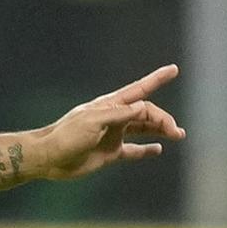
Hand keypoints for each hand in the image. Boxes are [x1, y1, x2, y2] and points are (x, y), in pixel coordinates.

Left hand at [40, 64, 185, 179]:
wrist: (48, 158)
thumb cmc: (66, 136)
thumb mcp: (93, 122)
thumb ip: (118, 114)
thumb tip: (144, 105)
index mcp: (108, 106)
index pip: (138, 90)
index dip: (156, 79)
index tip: (173, 69)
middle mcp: (113, 118)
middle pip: (146, 114)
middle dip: (163, 119)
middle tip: (176, 131)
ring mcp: (112, 135)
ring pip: (143, 129)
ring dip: (161, 131)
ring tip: (178, 135)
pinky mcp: (109, 153)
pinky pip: (133, 150)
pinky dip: (146, 150)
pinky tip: (158, 149)